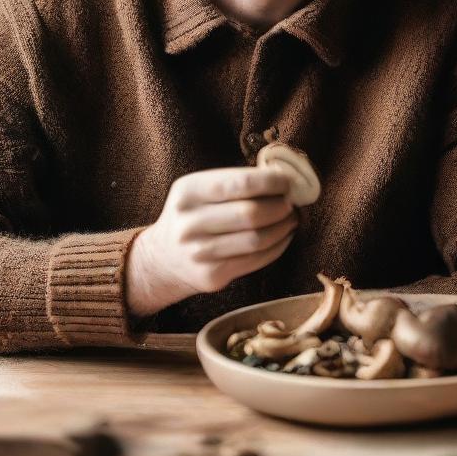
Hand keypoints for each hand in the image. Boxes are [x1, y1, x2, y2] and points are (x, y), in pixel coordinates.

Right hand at [126, 166, 298, 317]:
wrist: (163, 258)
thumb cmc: (194, 215)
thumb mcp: (200, 190)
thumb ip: (235, 183)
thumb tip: (284, 179)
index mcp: (188, 191)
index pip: (240, 184)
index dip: (271, 182)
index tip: (289, 181)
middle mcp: (190, 222)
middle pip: (251, 213)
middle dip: (281, 206)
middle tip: (293, 202)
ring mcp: (199, 252)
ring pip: (257, 239)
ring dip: (283, 227)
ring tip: (291, 218)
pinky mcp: (212, 275)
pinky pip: (256, 260)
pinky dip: (278, 246)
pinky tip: (284, 236)